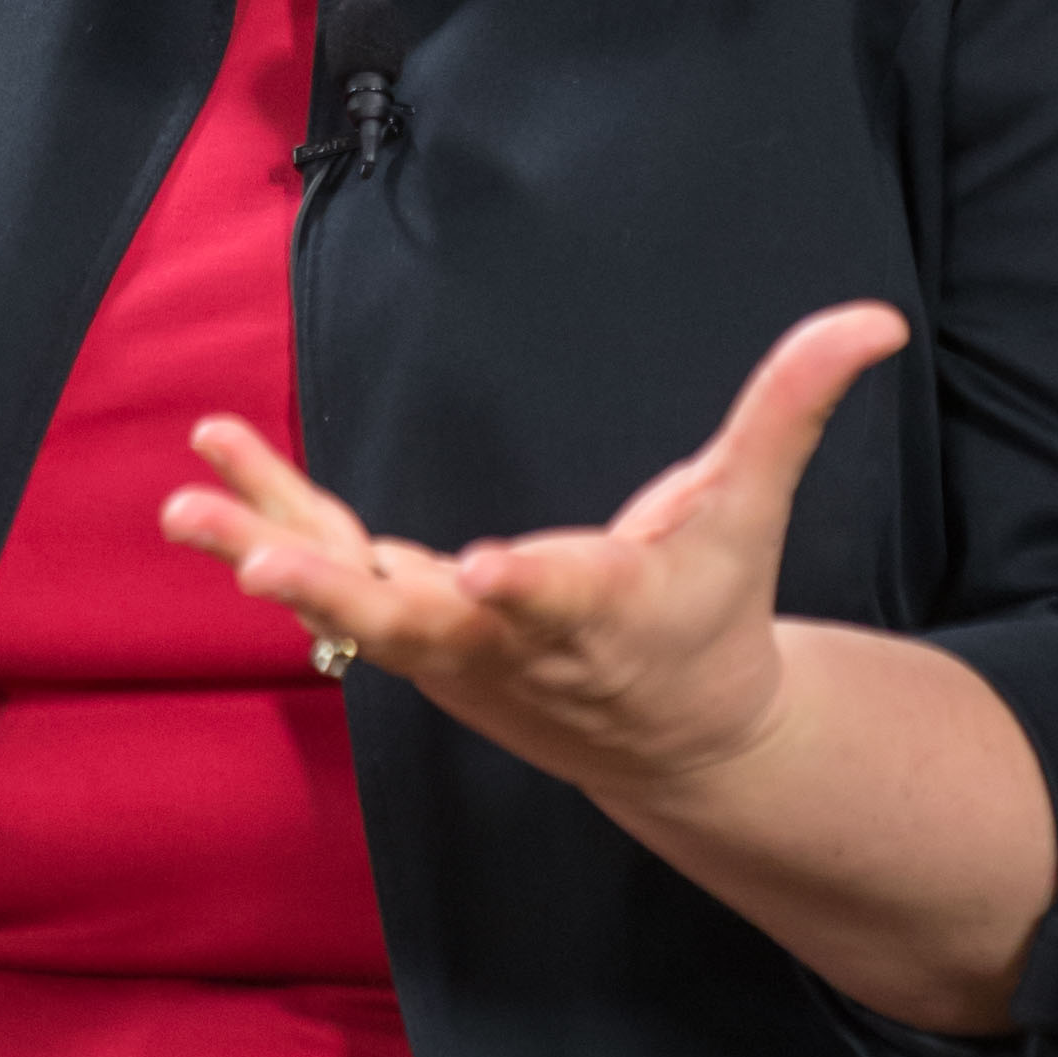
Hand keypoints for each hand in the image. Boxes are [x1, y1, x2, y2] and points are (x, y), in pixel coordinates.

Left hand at [159, 303, 909, 830]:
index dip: (525, 586)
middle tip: (266, 563)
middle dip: (338, 590)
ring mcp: (448, 646)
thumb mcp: (751, 512)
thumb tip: (875, 315)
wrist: (671, 740)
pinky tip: (201, 488)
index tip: (484, 571)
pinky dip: (266, 531)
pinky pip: (329, 577)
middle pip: (416, 622)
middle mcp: (510, 640)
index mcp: (605, 608)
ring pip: (346, 602)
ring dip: (265, 548)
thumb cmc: (711, 609)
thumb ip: (792, 407)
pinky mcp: (411, 631)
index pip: (563, 597)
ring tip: (182, 506)